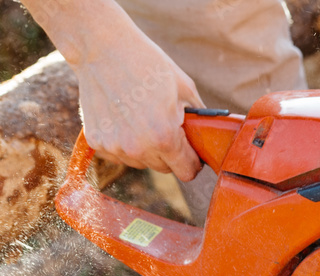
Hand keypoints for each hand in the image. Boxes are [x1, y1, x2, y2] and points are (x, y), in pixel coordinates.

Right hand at [20, 0, 205, 181]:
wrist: (101, 48)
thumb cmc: (147, 65)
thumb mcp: (185, 90)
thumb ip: (200, 120)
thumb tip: (211, 137)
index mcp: (164, 137)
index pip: (187, 172)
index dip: (193, 162)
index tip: (191, 153)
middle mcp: (138, 148)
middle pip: (164, 168)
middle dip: (170, 153)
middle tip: (166, 127)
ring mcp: (115, 147)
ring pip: (142, 163)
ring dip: (146, 149)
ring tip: (142, 119)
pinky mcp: (97, 142)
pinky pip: (120, 155)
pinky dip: (124, 144)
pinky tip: (124, 120)